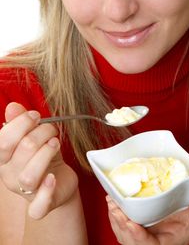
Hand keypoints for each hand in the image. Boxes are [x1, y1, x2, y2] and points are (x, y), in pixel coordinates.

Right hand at [0, 102, 77, 219]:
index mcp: (5, 158)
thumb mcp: (34, 137)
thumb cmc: (44, 156)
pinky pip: (38, 206)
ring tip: (55, 144)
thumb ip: (21, 122)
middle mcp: (11, 175)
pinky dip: (46, 191)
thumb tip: (13, 106)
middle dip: (40, 134)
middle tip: (51, 130)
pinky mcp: (42, 204)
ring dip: (46, 154)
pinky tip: (53, 177)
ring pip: (29, 176)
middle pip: (22, 151)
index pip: (3, 141)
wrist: (59, 181)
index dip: (21, 124)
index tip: (36, 116)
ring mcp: (25, 191)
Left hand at [106, 156, 188, 244]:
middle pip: (134, 241)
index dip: (139, 237)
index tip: (131, 224)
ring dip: (116, 220)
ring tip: (111, 201)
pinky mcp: (144, 225)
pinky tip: (113, 202)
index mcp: (174, 237)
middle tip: (114, 205)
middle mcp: (159, 238)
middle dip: (121, 225)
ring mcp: (150, 233)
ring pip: (127, 235)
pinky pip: (126, 227)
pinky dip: (117, 217)